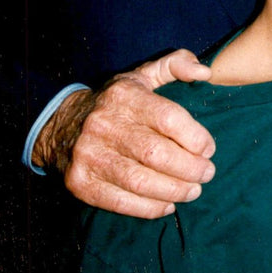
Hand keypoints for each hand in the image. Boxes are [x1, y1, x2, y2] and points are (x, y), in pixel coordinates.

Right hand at [34, 50, 215, 216]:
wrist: (62, 125)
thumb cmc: (117, 102)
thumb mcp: (143, 75)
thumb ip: (177, 65)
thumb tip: (205, 72)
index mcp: (124, 96)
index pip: (168, 118)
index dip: (195, 137)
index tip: (209, 148)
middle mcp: (104, 124)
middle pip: (156, 154)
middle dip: (190, 168)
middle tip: (207, 174)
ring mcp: (89, 155)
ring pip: (140, 181)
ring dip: (174, 190)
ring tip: (193, 191)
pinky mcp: (80, 182)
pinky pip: (120, 201)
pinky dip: (149, 207)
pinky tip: (168, 204)